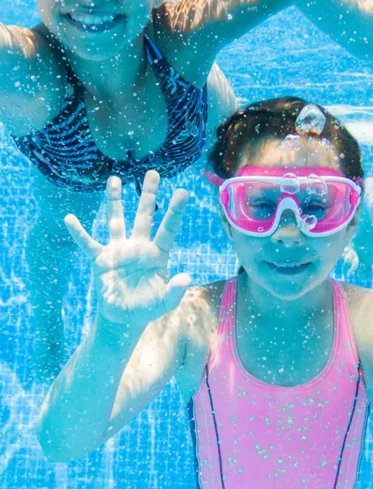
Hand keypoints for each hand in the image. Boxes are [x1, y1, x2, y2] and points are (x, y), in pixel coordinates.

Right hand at [64, 171, 190, 329]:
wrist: (124, 316)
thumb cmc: (147, 306)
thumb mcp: (165, 302)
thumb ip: (175, 290)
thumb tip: (186, 278)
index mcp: (157, 253)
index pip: (168, 229)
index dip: (175, 211)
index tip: (183, 191)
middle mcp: (139, 246)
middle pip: (144, 216)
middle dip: (148, 194)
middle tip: (153, 172)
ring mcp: (119, 250)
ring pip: (116, 220)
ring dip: (115, 201)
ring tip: (114, 178)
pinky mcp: (100, 259)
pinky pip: (88, 243)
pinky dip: (78, 232)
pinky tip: (70, 219)